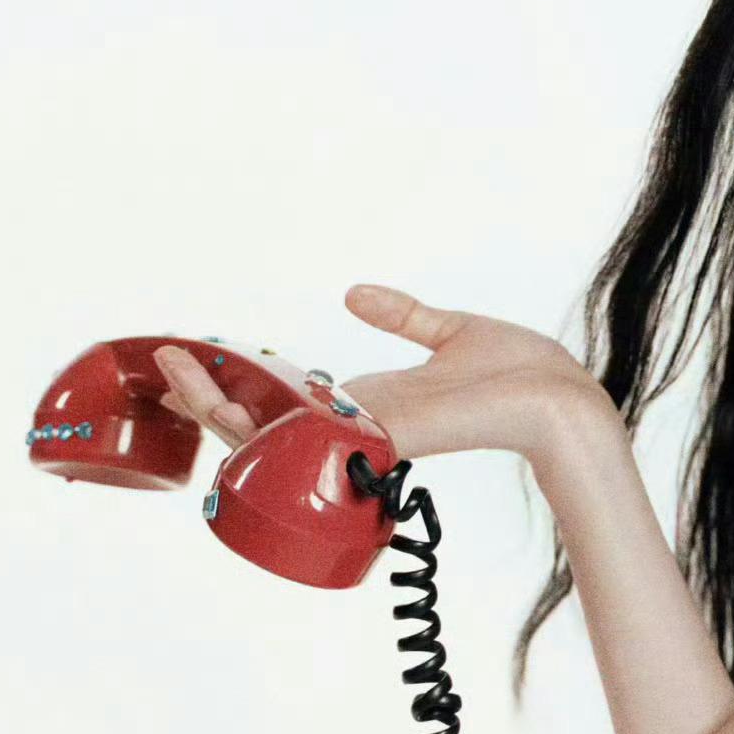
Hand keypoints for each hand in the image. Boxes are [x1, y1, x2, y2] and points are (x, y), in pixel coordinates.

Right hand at [152, 286, 607, 472]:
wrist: (562, 398)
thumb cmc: (518, 375)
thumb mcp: (448, 331)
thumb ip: (403, 315)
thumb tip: (355, 293)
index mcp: (366, 404)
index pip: (283, 408)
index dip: (235, 389)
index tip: (197, 358)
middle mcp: (359, 426)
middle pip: (260, 431)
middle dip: (207, 402)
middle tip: (171, 366)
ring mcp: (370, 436)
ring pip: (275, 441)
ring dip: (221, 414)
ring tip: (183, 379)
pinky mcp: (391, 435)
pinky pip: (318, 439)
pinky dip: (271, 429)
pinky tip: (227, 406)